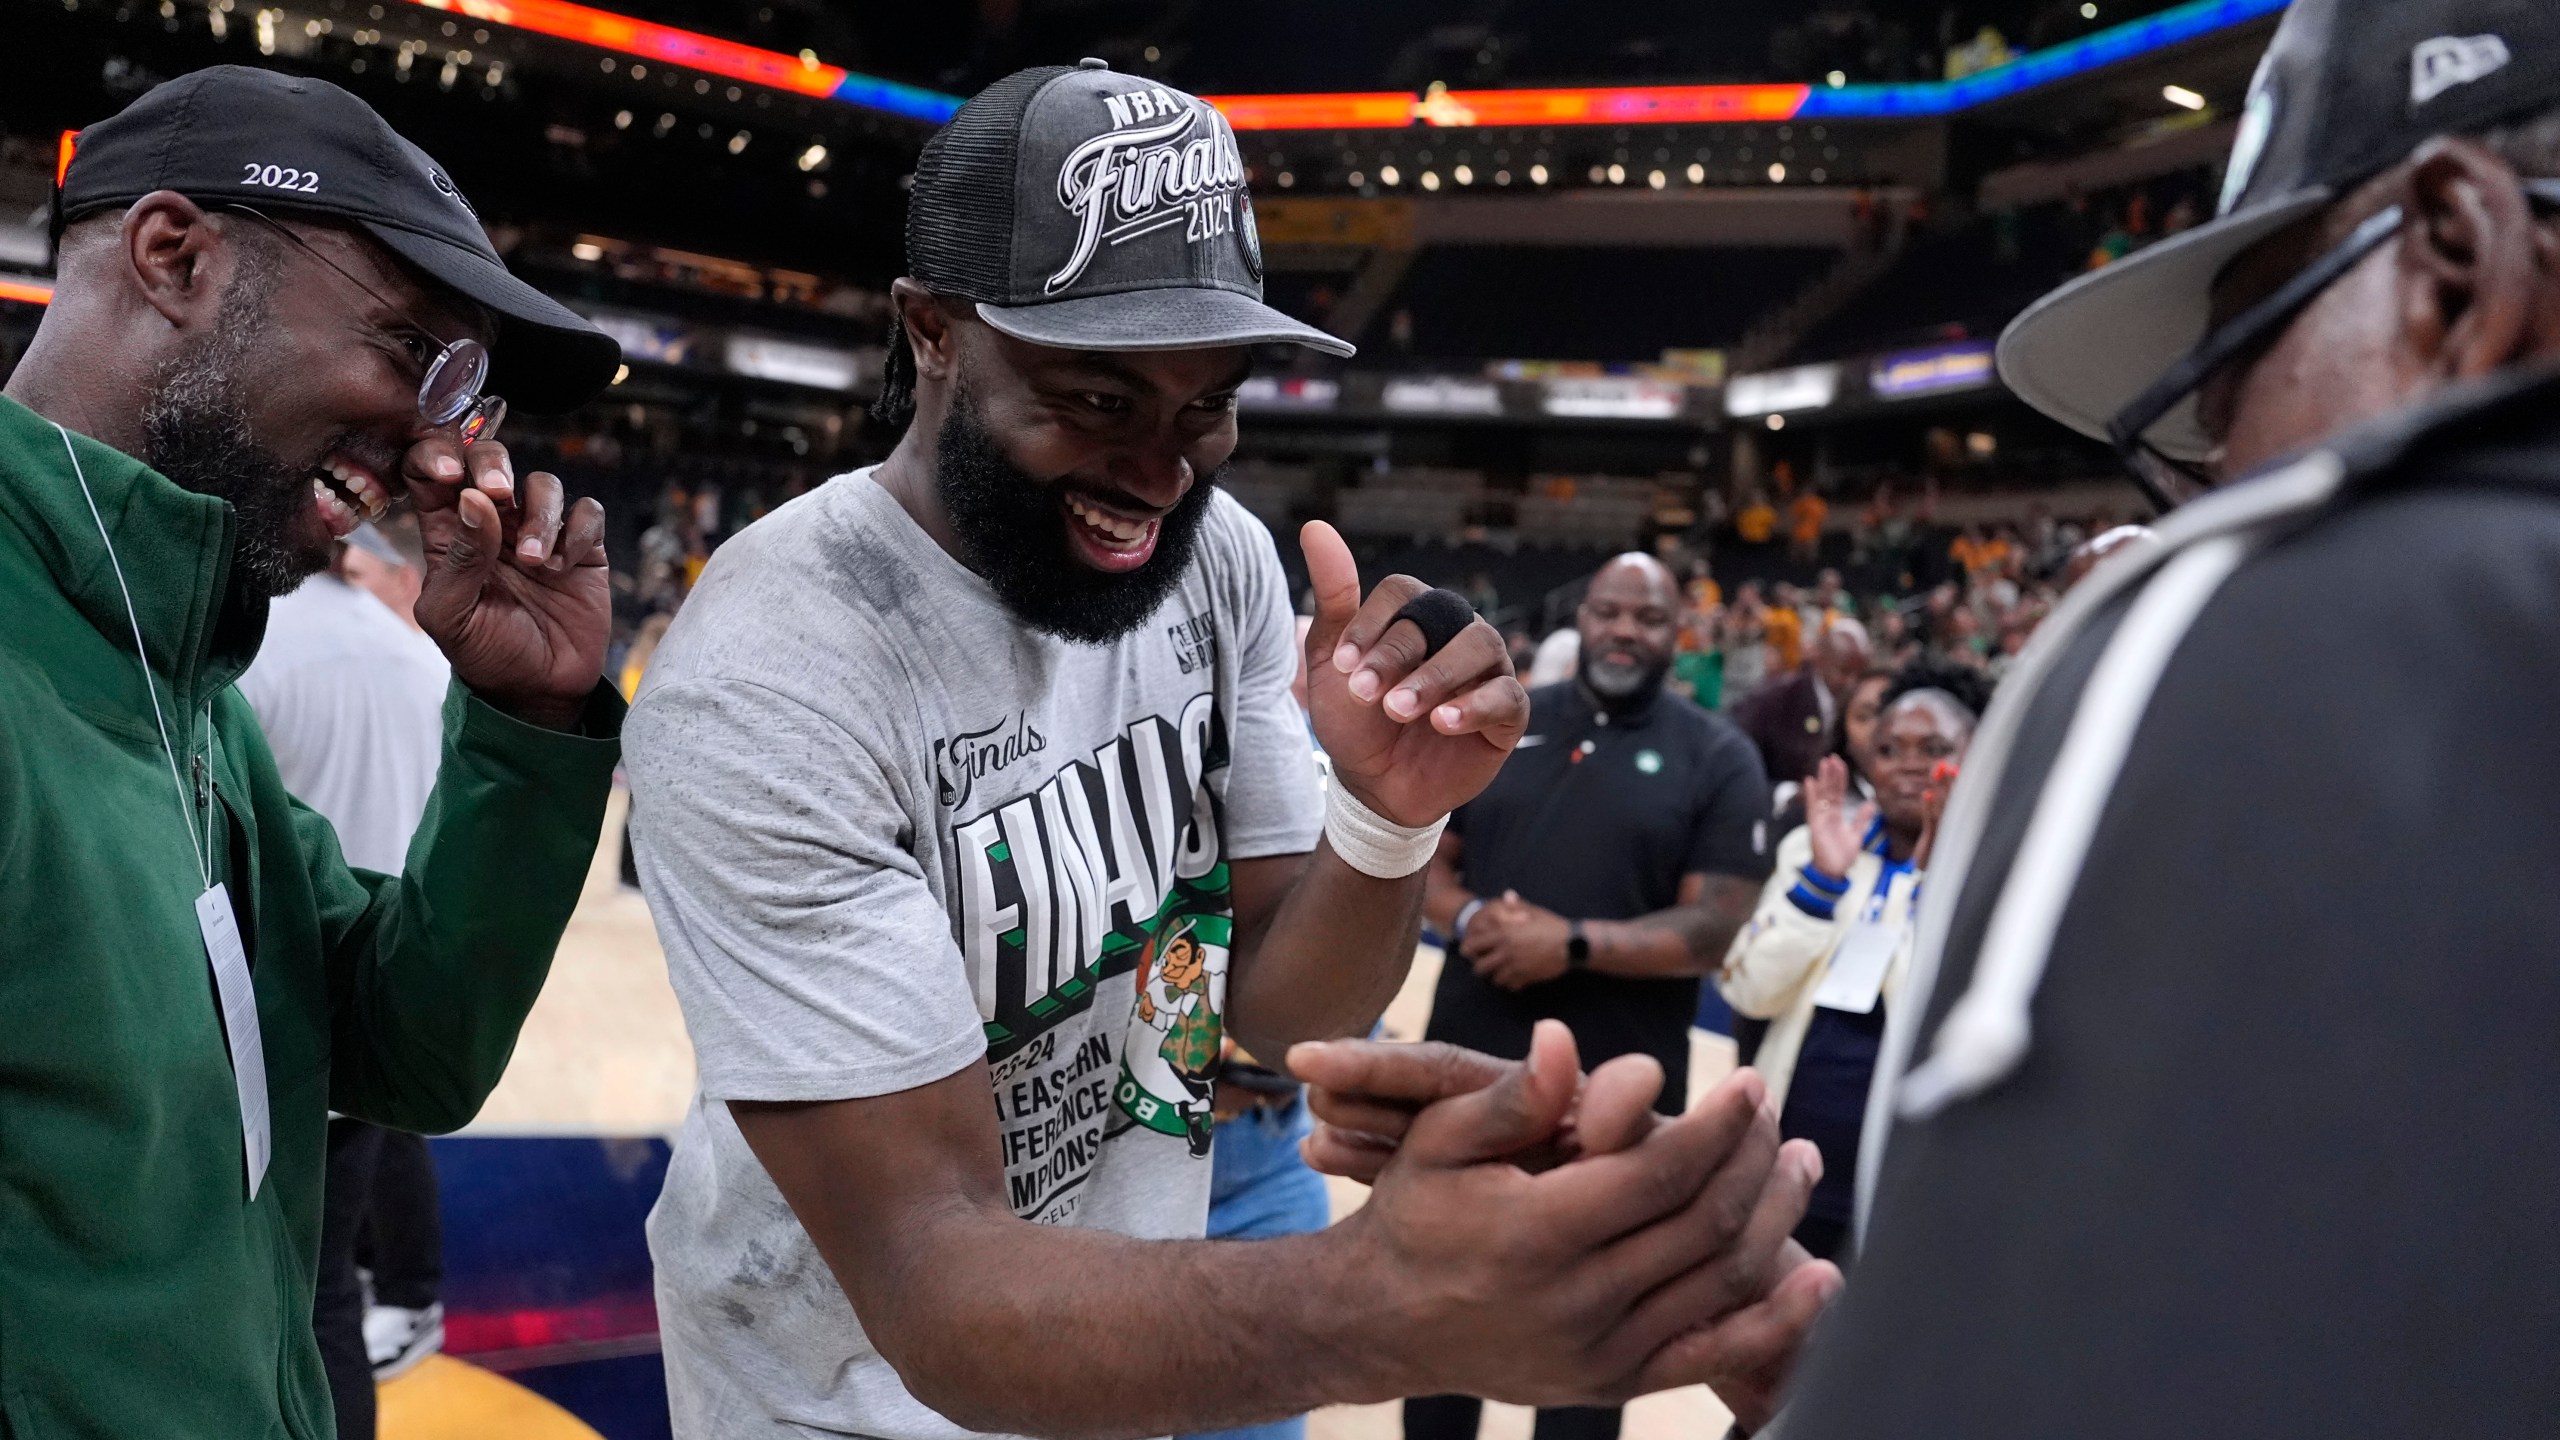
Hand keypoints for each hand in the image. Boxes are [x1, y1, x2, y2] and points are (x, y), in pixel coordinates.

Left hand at [402, 432, 608, 730]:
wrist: (540, 690)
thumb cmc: (485, 654)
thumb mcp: (451, 616)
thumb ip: (459, 558)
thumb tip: (475, 499)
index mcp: (448, 532)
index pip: (431, 470)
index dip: (437, 455)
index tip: (451, 475)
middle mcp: (494, 523)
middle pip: (490, 459)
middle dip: (494, 464)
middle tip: (499, 492)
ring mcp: (540, 532)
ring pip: (543, 483)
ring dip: (541, 514)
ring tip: (538, 563)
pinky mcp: (582, 547)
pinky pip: (586, 512)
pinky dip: (579, 530)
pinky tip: (566, 566)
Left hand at [1302, 521, 1528, 825]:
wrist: (1374, 784)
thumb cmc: (1355, 718)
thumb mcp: (1331, 662)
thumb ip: (1333, 598)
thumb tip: (1316, 528)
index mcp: (1417, 614)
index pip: (1404, 593)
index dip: (1372, 625)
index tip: (1341, 667)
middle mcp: (1457, 631)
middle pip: (1441, 616)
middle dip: (1396, 654)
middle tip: (1363, 694)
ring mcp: (1487, 669)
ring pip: (1479, 646)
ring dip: (1435, 677)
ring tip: (1399, 710)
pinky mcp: (1508, 712)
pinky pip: (1506, 695)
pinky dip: (1474, 706)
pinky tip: (1442, 724)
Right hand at [1317, 1024, 1832, 1406]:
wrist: (1380, 1321)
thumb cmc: (1414, 1214)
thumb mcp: (1439, 1141)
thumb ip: (1512, 1098)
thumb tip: (1564, 1040)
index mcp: (1535, 1234)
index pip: (1659, 1173)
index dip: (1716, 1125)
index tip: (1747, 1083)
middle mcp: (1575, 1301)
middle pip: (1704, 1222)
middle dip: (1754, 1159)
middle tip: (1773, 1112)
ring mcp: (1600, 1352)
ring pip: (1720, 1281)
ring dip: (1775, 1218)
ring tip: (1799, 1162)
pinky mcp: (1614, 1384)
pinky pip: (1714, 1354)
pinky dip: (1779, 1322)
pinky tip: (1821, 1278)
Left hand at [1463, 890, 1571, 990]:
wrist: (1571, 944)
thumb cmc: (1552, 926)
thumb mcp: (1533, 912)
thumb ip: (1516, 906)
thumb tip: (1507, 895)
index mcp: (1503, 934)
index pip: (1474, 945)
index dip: (1469, 949)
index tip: (1470, 951)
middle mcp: (1505, 952)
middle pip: (1480, 967)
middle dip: (1480, 967)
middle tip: (1485, 964)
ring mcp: (1515, 967)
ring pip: (1494, 979)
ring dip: (1496, 976)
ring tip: (1500, 972)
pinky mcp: (1526, 978)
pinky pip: (1510, 986)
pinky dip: (1510, 983)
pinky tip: (1515, 978)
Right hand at [1802, 755, 1872, 880]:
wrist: (1833, 873)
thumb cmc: (1841, 856)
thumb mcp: (1857, 835)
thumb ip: (1862, 819)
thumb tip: (1872, 803)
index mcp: (1836, 816)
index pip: (1839, 793)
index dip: (1840, 778)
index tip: (1841, 764)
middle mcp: (1827, 815)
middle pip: (1830, 790)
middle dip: (1831, 773)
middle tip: (1832, 756)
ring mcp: (1820, 819)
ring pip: (1823, 794)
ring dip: (1824, 778)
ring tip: (1824, 762)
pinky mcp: (1815, 826)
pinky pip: (1812, 807)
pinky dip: (1811, 794)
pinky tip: (1810, 780)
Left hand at [1914, 760, 1957, 868]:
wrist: (1932, 878)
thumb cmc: (1937, 853)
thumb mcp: (1940, 832)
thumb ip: (1939, 812)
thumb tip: (1939, 787)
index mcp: (1959, 825)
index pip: (1959, 801)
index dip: (1956, 784)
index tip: (1953, 769)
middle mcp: (1955, 829)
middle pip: (1954, 800)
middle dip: (1949, 781)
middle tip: (1944, 765)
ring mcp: (1945, 835)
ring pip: (1944, 807)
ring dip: (1941, 788)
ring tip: (1937, 771)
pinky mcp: (1932, 843)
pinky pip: (1931, 823)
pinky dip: (1928, 807)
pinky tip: (1926, 794)